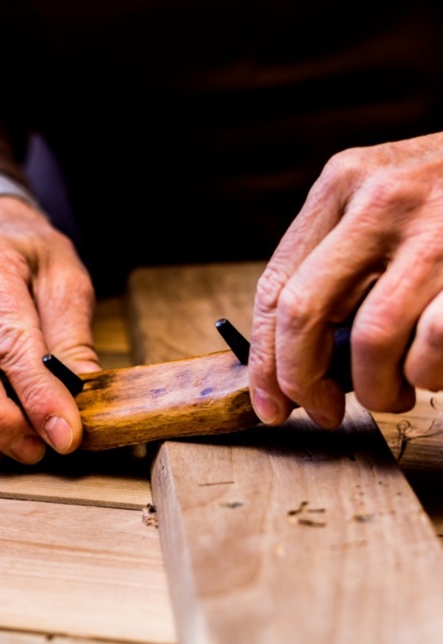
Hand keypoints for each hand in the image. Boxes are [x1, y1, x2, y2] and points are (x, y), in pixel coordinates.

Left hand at [249, 132, 442, 427]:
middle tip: (321, 411)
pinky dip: (427, 374)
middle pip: (303, 313)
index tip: (270, 403)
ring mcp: (436, 232)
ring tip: (394, 392)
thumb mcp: (386, 201)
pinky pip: (429, 347)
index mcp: (344, 182)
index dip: (266, 359)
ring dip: (377, 389)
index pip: (274, 286)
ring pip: (370, 341)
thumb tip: (289, 361)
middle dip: (302, 381)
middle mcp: (382, 200)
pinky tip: (433, 369)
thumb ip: (339, 262)